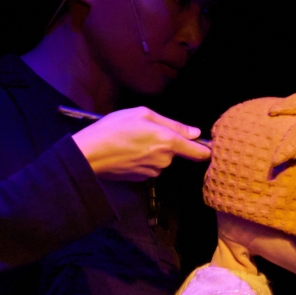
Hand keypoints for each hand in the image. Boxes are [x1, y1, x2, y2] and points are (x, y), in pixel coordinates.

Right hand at [70, 107, 210, 180]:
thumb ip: (173, 124)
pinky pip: (149, 167)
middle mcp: (165, 160)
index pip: (200, 152)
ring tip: (132, 141)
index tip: (206, 145)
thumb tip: (195, 133)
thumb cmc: (114, 128)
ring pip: (162, 160)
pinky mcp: (142, 179)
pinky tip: (127, 152)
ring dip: (153, 151)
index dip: (205, 149)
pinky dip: (142, 160)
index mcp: (169, 142)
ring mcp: (153, 171)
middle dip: (166, 144)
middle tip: (146, 132)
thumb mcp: (143, 114)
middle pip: (176, 153)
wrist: (89, 154)